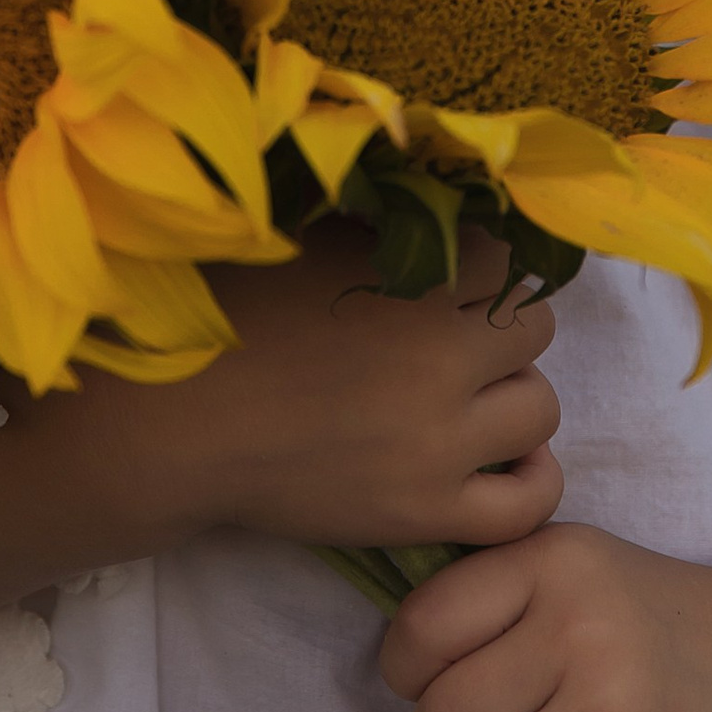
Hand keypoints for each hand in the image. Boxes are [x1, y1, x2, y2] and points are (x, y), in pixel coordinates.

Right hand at [0, 228, 560, 631]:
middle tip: (449, 338)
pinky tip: (495, 458)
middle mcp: (444, 358)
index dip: (483, 264)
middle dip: (497, 327)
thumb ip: (381, 225)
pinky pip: (527, 502)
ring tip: (461, 398)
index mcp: (416, 279)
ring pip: (541, 409)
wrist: (171, 427)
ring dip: (508, 396)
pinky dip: (528, 478)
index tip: (451, 276)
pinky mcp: (426, 512)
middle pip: (533, 329)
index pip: (509, 257)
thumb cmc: (227, 318)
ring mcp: (440, 444)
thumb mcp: (305, 240)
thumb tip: (442, 200)